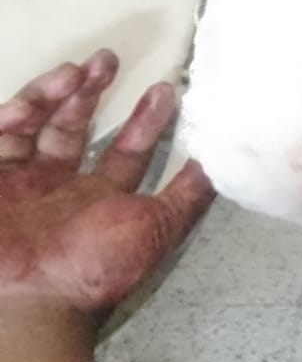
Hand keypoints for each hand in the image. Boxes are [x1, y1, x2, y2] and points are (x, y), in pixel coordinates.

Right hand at [0, 50, 212, 314]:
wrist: (33, 301)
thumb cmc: (98, 266)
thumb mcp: (157, 227)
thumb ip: (188, 195)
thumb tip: (220, 161)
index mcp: (99, 199)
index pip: (126, 149)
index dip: (146, 120)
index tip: (165, 89)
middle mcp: (57, 188)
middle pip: (73, 127)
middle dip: (91, 92)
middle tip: (109, 60)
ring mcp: (18, 183)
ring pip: (34, 125)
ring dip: (54, 94)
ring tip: (77, 71)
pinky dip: (9, 116)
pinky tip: (28, 105)